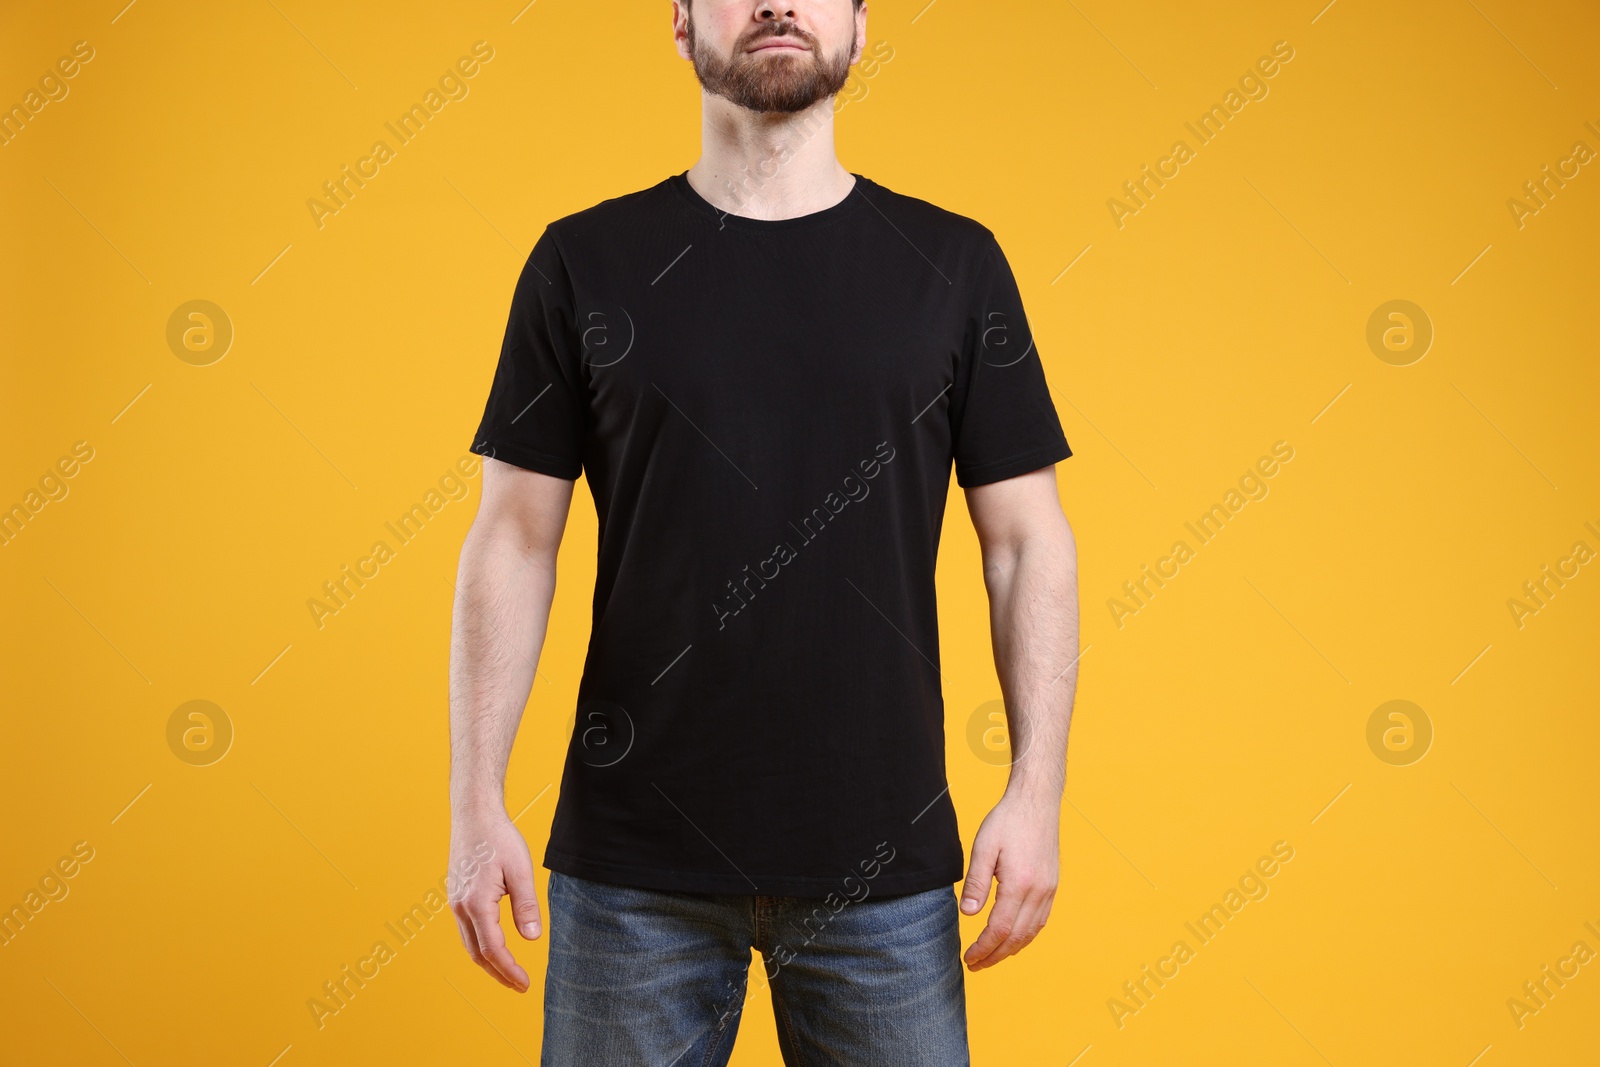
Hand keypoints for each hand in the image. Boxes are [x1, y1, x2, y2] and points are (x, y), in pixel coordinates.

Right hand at [448, 809, 541, 991]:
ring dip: (488, 963)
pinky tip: (494, 947)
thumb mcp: (520, 870)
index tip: (525, 984)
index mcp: (477, 904)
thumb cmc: (499, 839)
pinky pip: (466, 931)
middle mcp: (460, 907)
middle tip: (519, 986)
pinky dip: (480, 946)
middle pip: (477, 954)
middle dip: (498, 974)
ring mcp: (455, 902)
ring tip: (508, 973)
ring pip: (469, 944)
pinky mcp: (456, 896)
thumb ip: (526, 906)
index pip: (493, 950)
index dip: (509, 971)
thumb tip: (532, 938)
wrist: (474, 816)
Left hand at [959, 793, 1058, 970]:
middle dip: (994, 956)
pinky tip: (1012, 938)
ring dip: (1010, 950)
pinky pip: (1040, 921)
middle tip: (975, 965)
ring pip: (1030, 933)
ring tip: (991, 957)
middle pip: (1016, 938)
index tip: (969, 958)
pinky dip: (1025, 936)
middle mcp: (1038, 892)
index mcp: (1019, 884)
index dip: (983, 948)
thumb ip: (976, 882)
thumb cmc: (1008, 821)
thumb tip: (968, 914)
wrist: (1037, 802)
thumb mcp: (983, 847)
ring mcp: (1049, 890)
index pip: (999, 929)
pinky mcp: (1052, 886)